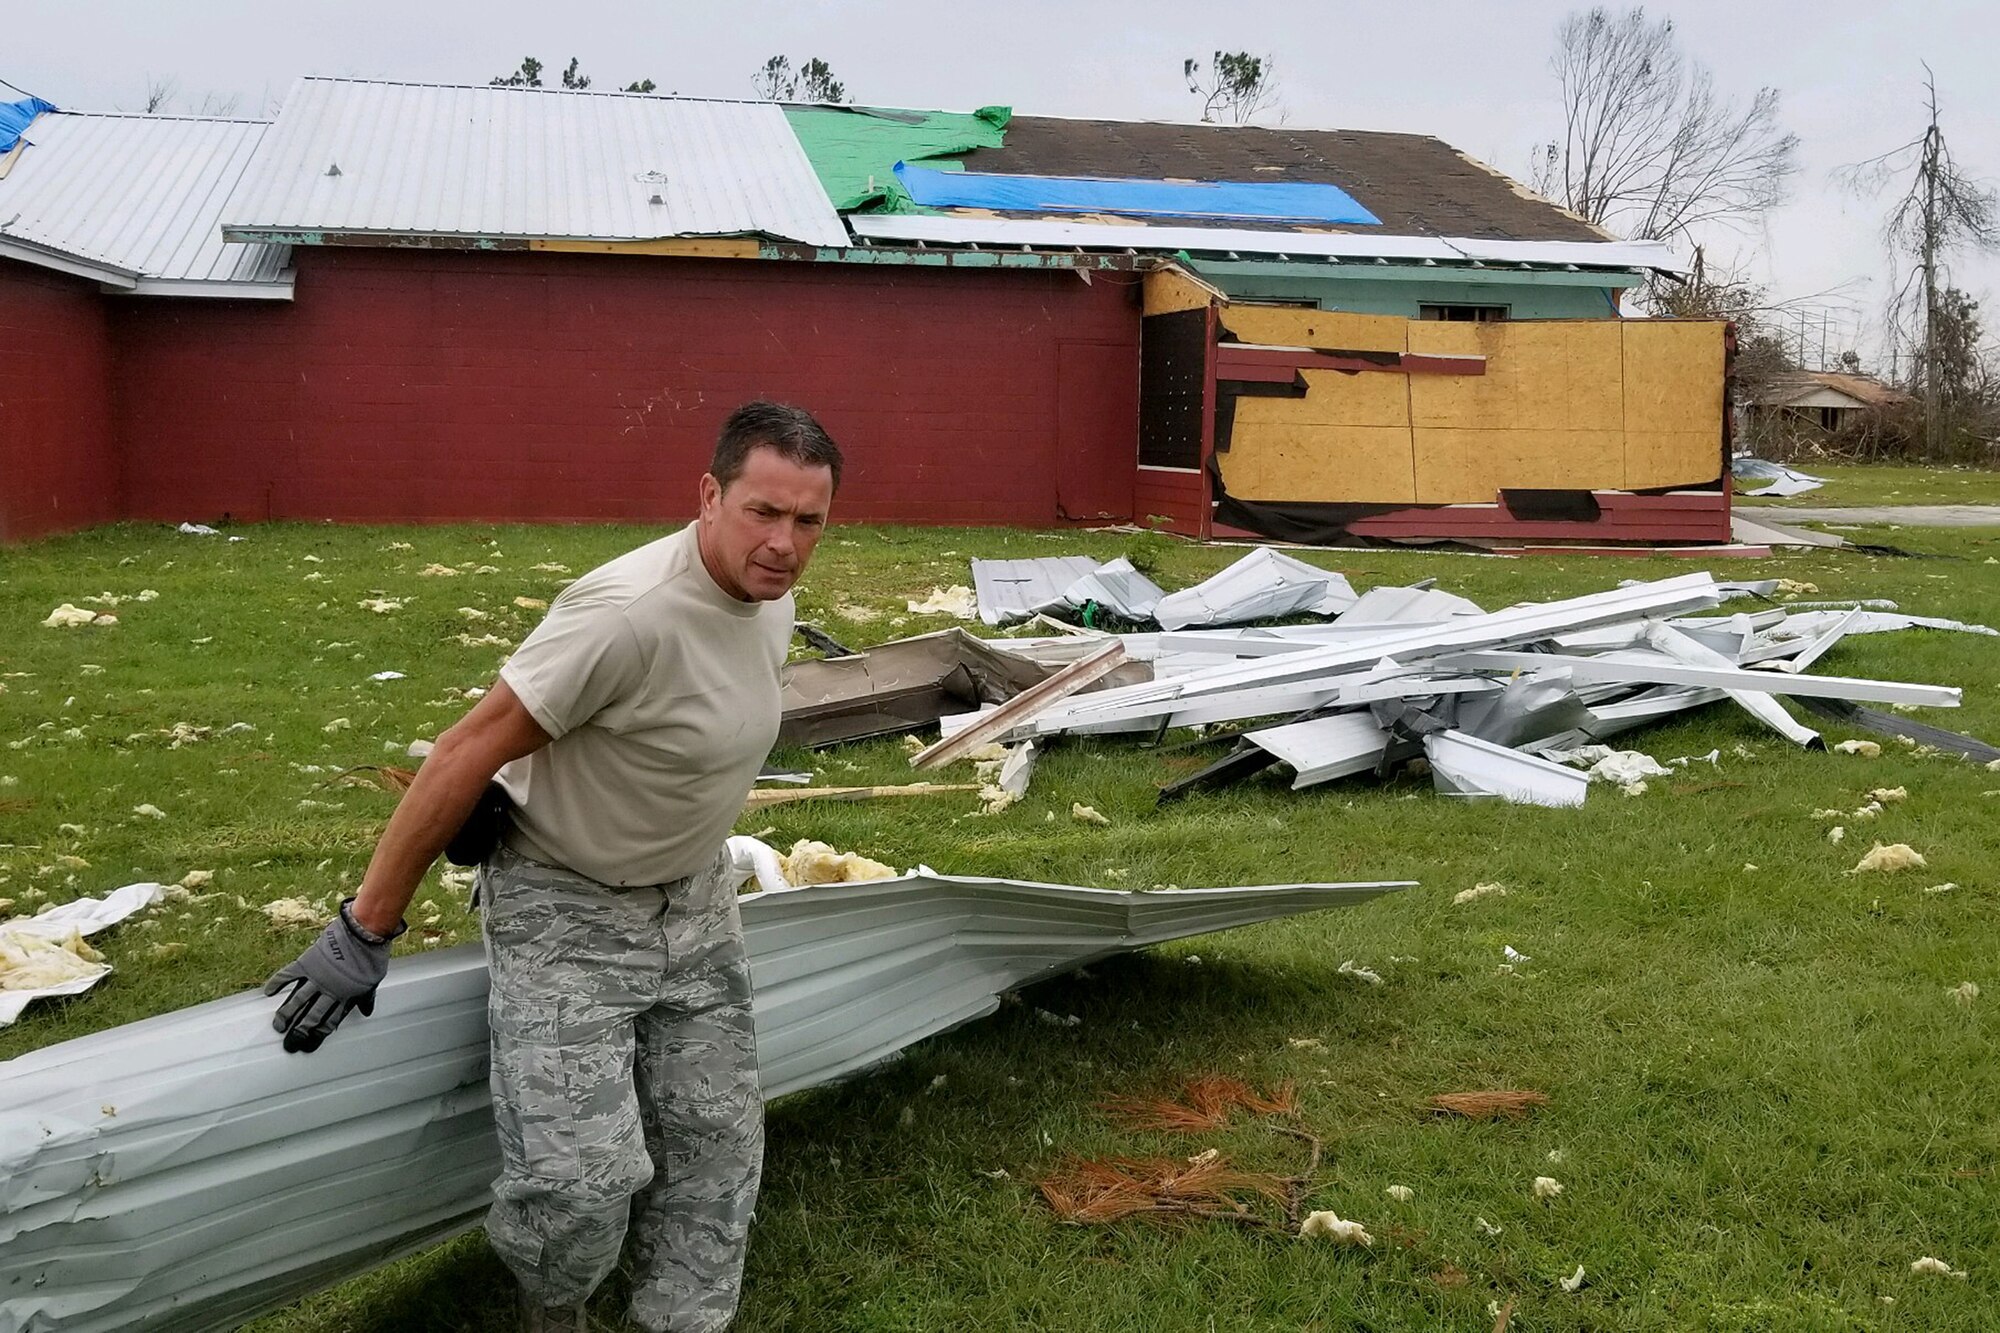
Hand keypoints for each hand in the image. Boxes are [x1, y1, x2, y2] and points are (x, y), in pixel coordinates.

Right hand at [262, 898, 402, 1052]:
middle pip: (311, 1017)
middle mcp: (329, 991)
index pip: (330, 1022)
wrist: (364, 933)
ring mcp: (316, 977)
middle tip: (290, 1043)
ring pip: (297, 1002)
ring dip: (285, 1015)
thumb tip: (367, 1011)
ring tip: (278, 1026)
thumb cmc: (371, 956)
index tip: (309, 1044)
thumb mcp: (372, 981)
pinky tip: (267, 993)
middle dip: (299, 1032)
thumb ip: (366, 998)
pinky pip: (287, 975)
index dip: (318, 1035)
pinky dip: (276, 984)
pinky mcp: (307, 962)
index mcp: (345, 997)